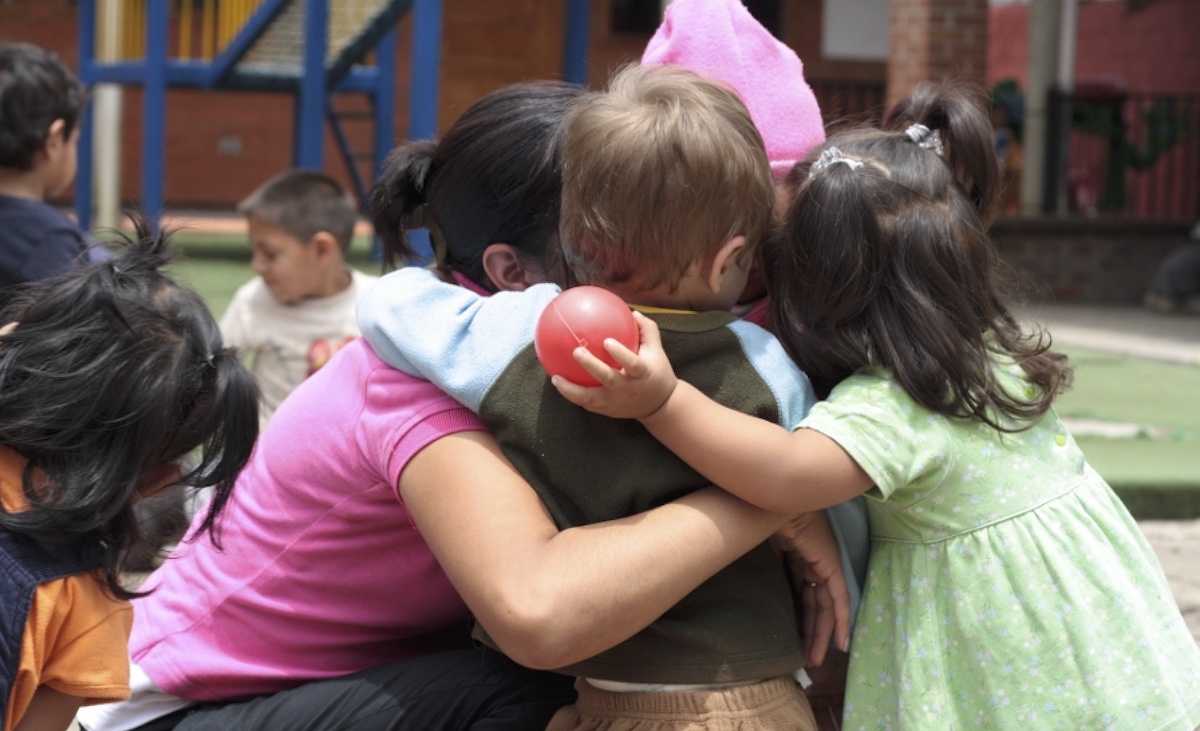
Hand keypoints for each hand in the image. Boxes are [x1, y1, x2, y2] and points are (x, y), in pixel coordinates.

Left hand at [551, 312, 678, 419]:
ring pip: (590, 399)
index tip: (607, 341)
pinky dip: (572, 395)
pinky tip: (559, 383)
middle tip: (576, 351)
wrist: (659, 405)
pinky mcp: (607, 411)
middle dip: (592, 366)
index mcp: (642, 374)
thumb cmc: (656, 371)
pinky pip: (587, 404)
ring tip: (555, 378)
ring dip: (571, 390)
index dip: (620, 354)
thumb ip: (647, 330)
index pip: (632, 364)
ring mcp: (616, 402)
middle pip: (608, 379)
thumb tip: (632, 311)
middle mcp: (628, 389)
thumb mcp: (657, 350)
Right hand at [772, 511, 850, 665]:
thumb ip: (765, 571)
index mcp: (796, 556)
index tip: (794, 639)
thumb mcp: (761, 553)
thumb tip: (751, 590)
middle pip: (813, 604)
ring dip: (821, 633)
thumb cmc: (759, 522)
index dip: (799, 616)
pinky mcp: (831, 565)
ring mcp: (824, 563)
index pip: (801, 592)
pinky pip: (839, 598)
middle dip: (810, 632)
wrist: (770, 506)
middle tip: (806, 659)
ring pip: (825, 607)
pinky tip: (841, 641)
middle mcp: (812, 562)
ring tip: (815, 659)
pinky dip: (841, 619)